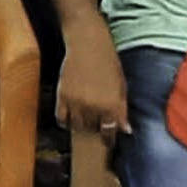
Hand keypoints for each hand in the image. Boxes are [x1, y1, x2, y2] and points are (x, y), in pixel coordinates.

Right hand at [56, 25, 127, 144]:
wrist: (88, 45)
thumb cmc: (108, 63)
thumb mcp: (121, 86)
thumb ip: (122, 109)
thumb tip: (125, 130)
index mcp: (112, 105)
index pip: (110, 132)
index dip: (109, 139)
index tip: (108, 141)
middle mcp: (95, 107)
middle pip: (93, 130)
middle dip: (96, 128)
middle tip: (96, 122)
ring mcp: (77, 103)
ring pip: (78, 127)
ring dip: (82, 125)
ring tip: (84, 117)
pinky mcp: (62, 97)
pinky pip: (62, 119)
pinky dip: (66, 121)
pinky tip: (71, 116)